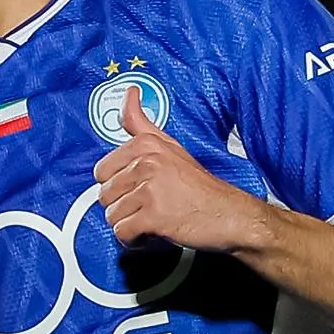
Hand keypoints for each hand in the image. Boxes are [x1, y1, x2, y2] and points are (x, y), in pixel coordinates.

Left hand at [93, 85, 265, 252]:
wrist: (231, 216)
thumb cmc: (201, 187)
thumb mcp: (171, 145)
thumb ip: (142, 123)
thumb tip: (130, 93)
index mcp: (146, 145)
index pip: (101, 170)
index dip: (117, 185)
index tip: (135, 189)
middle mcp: (146, 163)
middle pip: (104, 194)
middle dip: (123, 206)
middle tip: (147, 207)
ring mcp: (150, 189)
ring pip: (112, 215)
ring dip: (129, 224)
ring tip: (152, 219)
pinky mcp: (154, 216)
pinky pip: (122, 232)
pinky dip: (134, 240)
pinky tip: (150, 234)